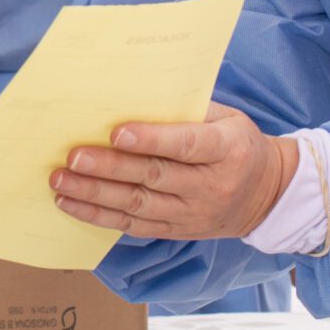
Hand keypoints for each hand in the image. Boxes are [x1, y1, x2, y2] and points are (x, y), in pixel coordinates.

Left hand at [50, 103, 295, 240]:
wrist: (268, 195)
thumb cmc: (238, 144)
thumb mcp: (228, 118)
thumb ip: (187, 110)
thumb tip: (132, 97)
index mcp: (227, 150)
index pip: (186, 145)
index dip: (151, 139)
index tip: (116, 132)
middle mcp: (210, 186)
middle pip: (153, 177)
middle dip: (109, 168)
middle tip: (72, 158)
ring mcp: (193, 214)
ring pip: (138, 206)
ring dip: (95, 195)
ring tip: (61, 183)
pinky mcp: (178, 232)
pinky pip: (134, 227)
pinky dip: (100, 217)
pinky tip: (73, 204)